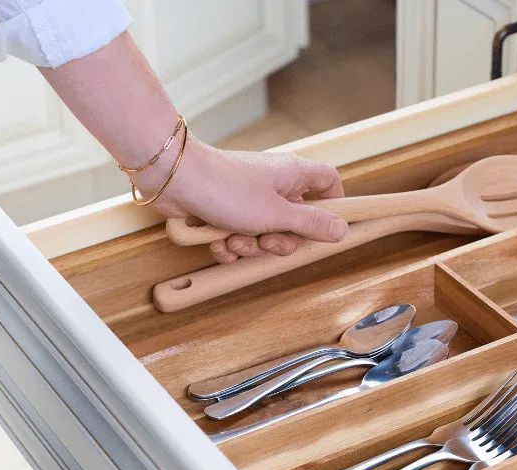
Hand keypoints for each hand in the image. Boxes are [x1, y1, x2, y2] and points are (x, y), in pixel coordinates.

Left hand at [148, 140, 347, 262]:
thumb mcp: (277, 214)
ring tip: (233, 239)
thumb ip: (311, 224)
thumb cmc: (227, 188)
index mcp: (293, 176)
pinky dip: (229, 246)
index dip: (333, 205)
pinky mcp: (225, 212)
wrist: (175, 180)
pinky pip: (239, 238)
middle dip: (280, 241)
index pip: (328, 183)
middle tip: (267, 240)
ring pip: (265, 235)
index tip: (327, 228)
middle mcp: (273, 185)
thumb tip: (341, 229)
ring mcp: (249, 199)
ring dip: (250, 246)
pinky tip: (217, 242)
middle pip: (296, 222)